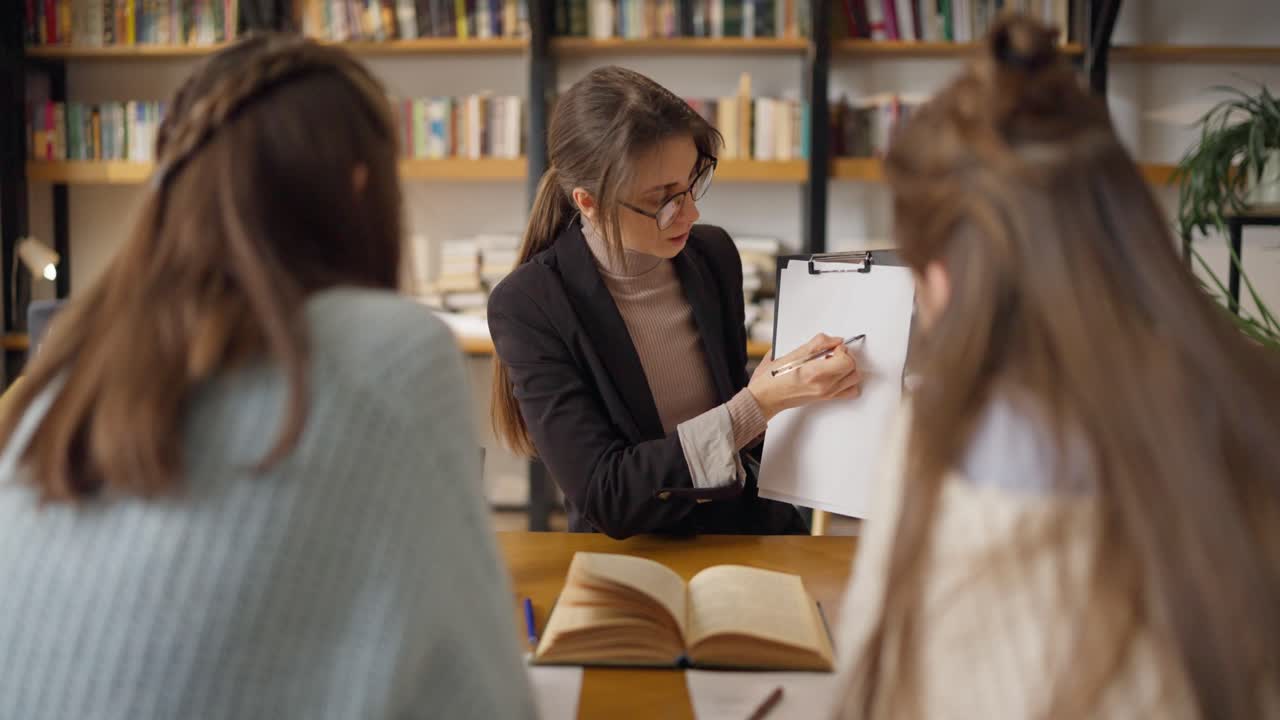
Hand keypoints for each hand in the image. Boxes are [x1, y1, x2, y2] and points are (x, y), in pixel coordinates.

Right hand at [747, 333, 861, 420]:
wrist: (765, 398)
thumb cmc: (772, 379)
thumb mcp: (792, 354)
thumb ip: (817, 344)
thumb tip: (834, 340)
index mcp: (815, 373)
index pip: (846, 360)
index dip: (842, 349)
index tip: (832, 347)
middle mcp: (824, 386)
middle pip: (853, 368)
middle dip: (845, 357)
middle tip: (833, 353)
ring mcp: (826, 394)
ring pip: (854, 379)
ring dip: (848, 368)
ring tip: (834, 363)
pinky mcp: (826, 398)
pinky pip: (849, 391)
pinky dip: (848, 382)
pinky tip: (836, 375)